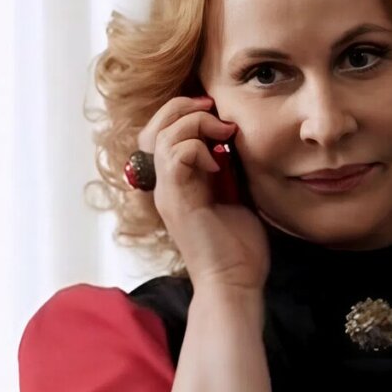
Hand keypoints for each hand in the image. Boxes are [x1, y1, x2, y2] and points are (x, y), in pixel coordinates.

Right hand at [137, 95, 269, 291]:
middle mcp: (164, 185)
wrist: (235, 282)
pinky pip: (174, 156)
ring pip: (161, 136)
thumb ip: (229, 166)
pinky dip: (196, 148)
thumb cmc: (239, 246)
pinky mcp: (176, 201)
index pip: (161, 131)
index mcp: (177, 181)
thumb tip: (236, 137)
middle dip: (183, 108)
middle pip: (152, 127)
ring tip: (223, 135)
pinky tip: (218, 164)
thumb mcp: (236, 194)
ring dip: (194, 124)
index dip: (184, 112)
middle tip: (215, 111)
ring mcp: (167, 193)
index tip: (219, 113)